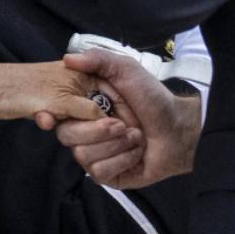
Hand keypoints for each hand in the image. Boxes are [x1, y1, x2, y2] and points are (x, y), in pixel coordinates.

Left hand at [0, 60, 108, 130]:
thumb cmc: (23, 88)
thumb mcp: (61, 101)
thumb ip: (89, 111)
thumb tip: (113, 124)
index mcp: (84, 73)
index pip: (111, 96)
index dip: (115, 115)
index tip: (118, 132)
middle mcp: (78, 83)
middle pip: (97, 110)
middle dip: (85, 122)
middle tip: (67, 122)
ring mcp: (65, 95)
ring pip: (79, 119)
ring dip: (65, 124)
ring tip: (44, 116)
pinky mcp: (52, 106)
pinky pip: (62, 120)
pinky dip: (52, 122)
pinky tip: (39, 118)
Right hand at [53, 48, 200, 188]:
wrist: (179, 127)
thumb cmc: (153, 97)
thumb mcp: (126, 70)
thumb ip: (98, 59)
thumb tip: (68, 58)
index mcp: (85, 109)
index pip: (57, 114)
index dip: (55, 115)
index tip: (57, 116)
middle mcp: (86, 133)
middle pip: (67, 137)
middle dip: (97, 130)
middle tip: (122, 124)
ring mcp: (96, 155)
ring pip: (84, 156)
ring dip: (116, 144)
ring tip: (136, 136)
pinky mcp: (109, 175)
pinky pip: (101, 171)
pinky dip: (123, 159)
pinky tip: (137, 151)